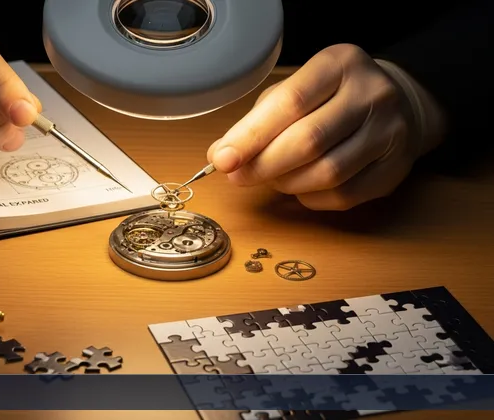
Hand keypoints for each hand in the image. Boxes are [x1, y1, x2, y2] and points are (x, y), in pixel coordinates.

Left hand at [207, 44, 421, 210]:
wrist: (399, 106)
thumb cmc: (331, 99)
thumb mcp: (295, 91)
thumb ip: (258, 120)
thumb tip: (220, 155)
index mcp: (340, 64)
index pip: (289, 103)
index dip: (250, 136)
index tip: (222, 159)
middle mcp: (372, 94)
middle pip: (308, 141)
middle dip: (263, 165)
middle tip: (238, 177)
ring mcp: (390, 132)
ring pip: (328, 174)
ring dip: (287, 184)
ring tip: (271, 178)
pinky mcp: (395, 169)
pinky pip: (344, 196)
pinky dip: (311, 198)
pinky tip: (301, 187)